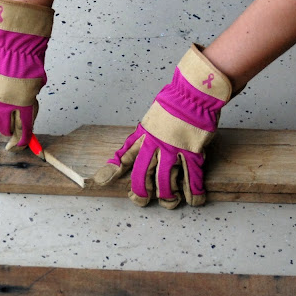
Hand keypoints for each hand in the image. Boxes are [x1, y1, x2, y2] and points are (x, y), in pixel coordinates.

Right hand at [0, 0, 53, 149]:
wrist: (11, 38)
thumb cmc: (27, 58)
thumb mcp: (35, 81)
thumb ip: (28, 97)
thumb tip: (24, 111)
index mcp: (23, 105)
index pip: (23, 131)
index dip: (21, 142)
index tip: (18, 146)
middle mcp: (4, 104)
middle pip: (3, 126)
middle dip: (6, 130)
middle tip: (7, 128)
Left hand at [93, 45, 231, 207]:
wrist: (193, 93)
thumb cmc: (174, 102)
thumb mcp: (151, 118)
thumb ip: (146, 134)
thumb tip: (140, 144)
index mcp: (143, 136)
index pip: (124, 156)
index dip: (112, 170)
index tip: (100, 181)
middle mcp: (155, 145)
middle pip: (142, 175)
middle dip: (140, 193)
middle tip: (140, 201)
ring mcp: (174, 149)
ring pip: (166, 181)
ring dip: (167, 196)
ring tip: (169, 202)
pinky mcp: (193, 152)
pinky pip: (192, 176)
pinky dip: (194, 191)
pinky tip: (194, 200)